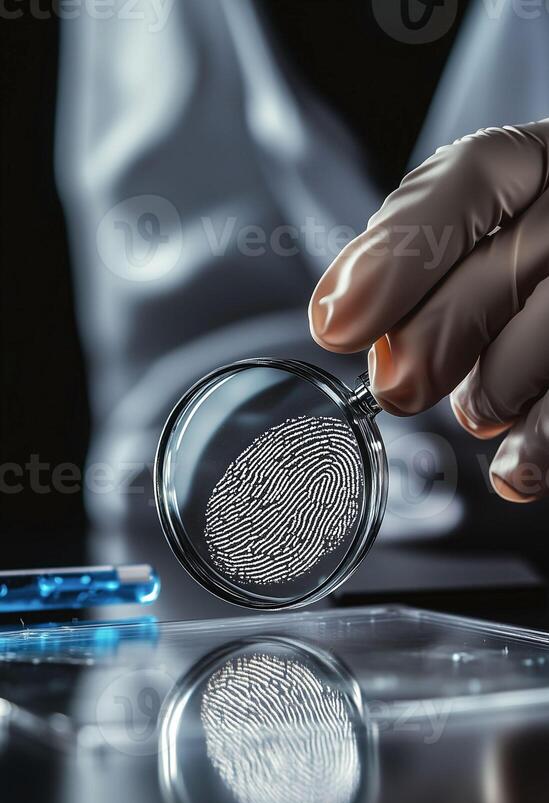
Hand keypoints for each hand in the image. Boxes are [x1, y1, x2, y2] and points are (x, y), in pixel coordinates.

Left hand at [309, 120, 548, 501]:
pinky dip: (538, 446)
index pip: (473, 177)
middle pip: (506, 266)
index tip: (336, 323)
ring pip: (545, 337)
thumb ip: (409, 256)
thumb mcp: (467, 232)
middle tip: (397, 389)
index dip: (397, 254)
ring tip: (478, 408)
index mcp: (536, 162)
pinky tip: (512, 469)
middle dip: (434, 342)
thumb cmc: (515, 258)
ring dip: (491, 394)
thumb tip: (337, 316)